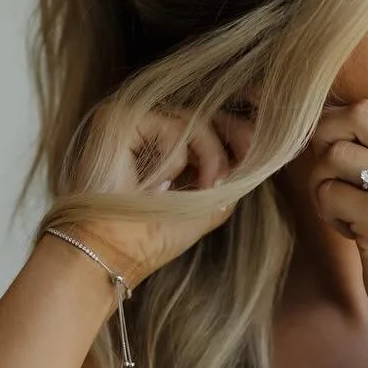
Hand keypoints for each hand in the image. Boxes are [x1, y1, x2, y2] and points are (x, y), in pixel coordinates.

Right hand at [72, 99, 242, 286]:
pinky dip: (176, 159)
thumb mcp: (205, 207)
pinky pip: (172, 125)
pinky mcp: (119, 118)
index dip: (238, 132)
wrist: (107, 253)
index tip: (260, 152)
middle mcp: (142, 127)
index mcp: (158, 145)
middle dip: (235, 138)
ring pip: (194, 119)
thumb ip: (228, 178)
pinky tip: (157, 186)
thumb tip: (259, 154)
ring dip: (210, 157)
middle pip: (204, 114)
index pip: (206, 123)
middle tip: (248, 162)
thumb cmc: (148, 238)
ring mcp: (129, 119)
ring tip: (202, 189)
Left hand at [305, 96, 367, 345]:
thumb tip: (326, 116)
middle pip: (354, 117)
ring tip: (347, 211)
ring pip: (334, 158)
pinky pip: (329, 195)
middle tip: (328, 174)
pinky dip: (331, 214)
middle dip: (324, 139)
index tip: (333, 153)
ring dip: (325, 186)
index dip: (338, 125)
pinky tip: (353, 233)